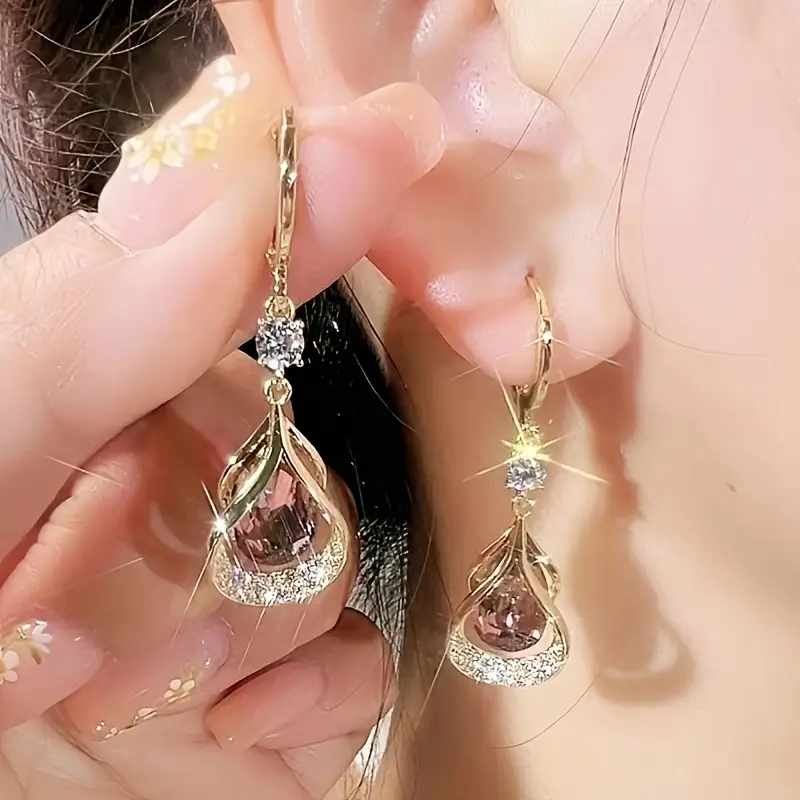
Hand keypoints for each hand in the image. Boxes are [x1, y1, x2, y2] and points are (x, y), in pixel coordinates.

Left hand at [0, 55, 442, 798]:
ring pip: (320, 550)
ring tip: (103, 694)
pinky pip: (360, 659)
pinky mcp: (284, 696)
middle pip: (270, 435)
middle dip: (184, 516)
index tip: (386, 141)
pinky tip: (236, 728)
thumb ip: (83, 321)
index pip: (207, 281)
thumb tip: (260, 155)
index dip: (288, 216)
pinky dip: (314, 696)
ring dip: (225, 626)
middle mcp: (157, 485)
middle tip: (46, 614)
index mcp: (75, 401)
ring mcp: (229, 591)